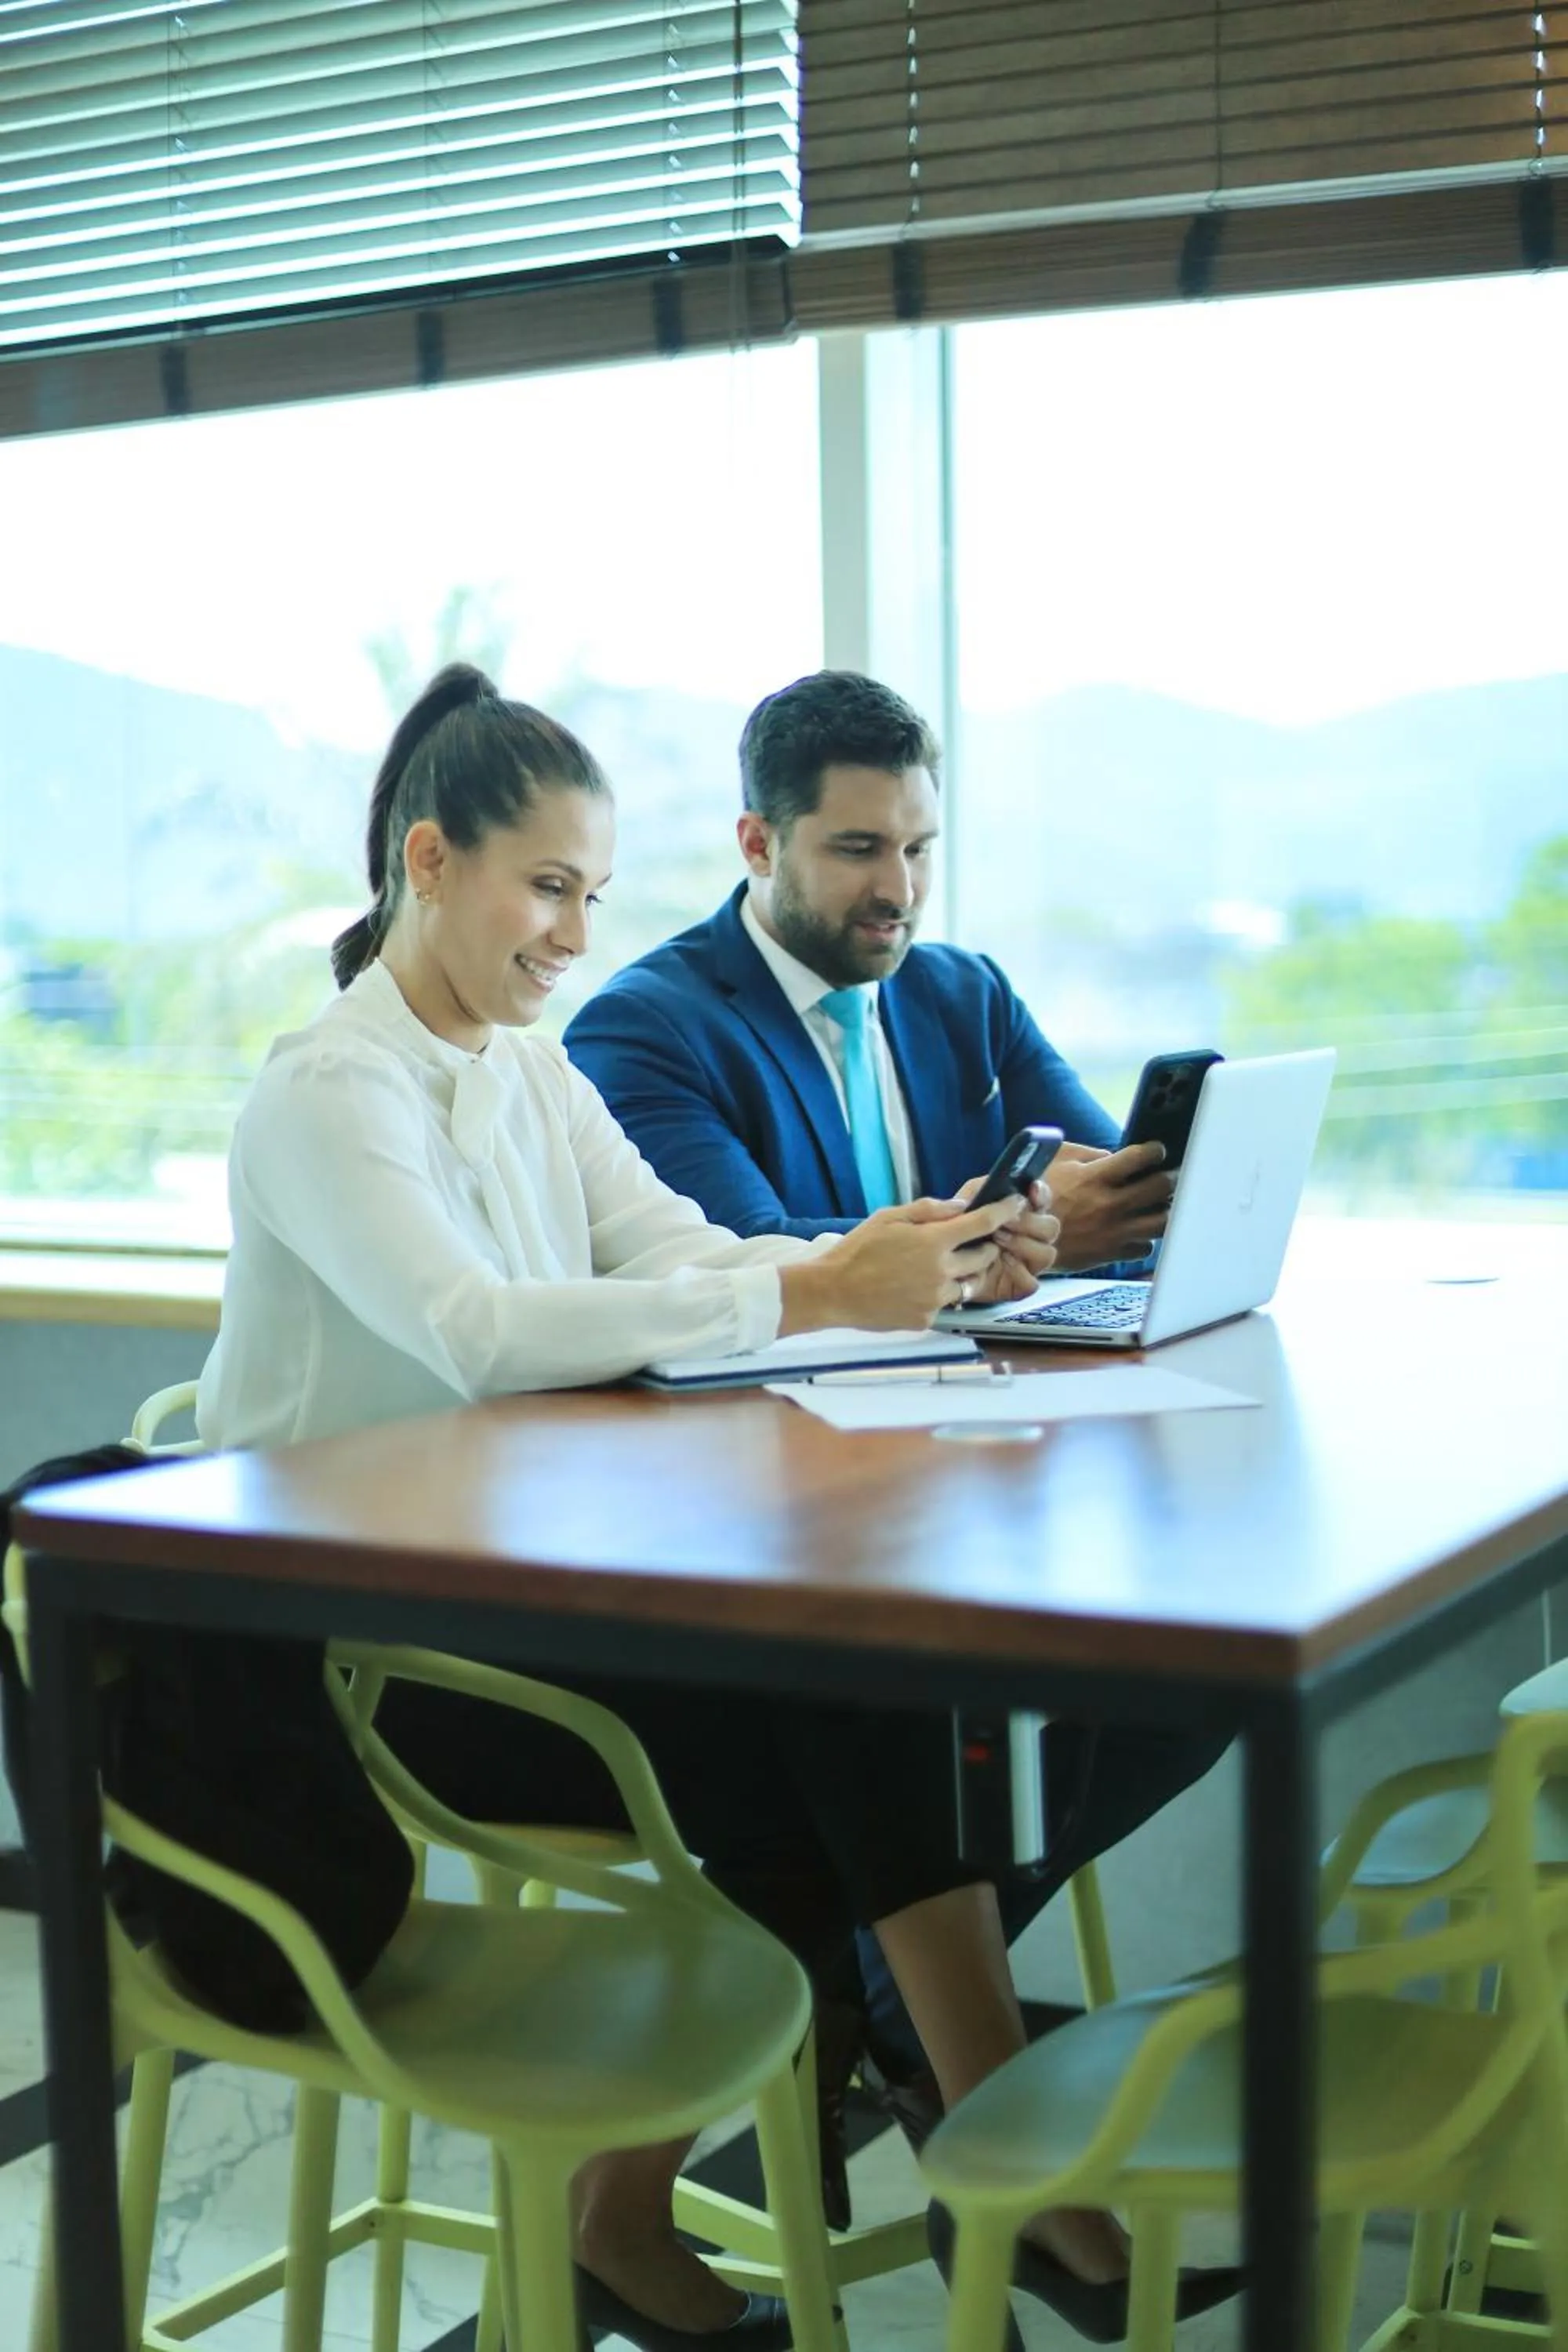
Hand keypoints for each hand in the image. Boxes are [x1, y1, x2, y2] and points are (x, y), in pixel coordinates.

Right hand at [778, 1196, 1017, 1333]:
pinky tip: (912, 1287)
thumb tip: (960, 1206)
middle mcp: (941, 1272)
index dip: (1004, 1210)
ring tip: (933, 1266)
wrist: (831, 1292)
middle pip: (984, 1257)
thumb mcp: (889, 1217)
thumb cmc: (856, 1251)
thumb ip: (929, 1210)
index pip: (982, 1223)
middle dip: (983, 1245)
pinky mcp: (926, 1319)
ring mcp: (935, 1299)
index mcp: (933, 1242)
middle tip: (968, 1240)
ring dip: (960, 1272)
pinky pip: (944, 1303)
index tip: (1015, 1202)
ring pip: (966, 1283)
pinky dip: (936, 1293)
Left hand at [952, 1174, 1059, 1304]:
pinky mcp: (1018, 1285)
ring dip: (1025, 1245)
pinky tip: (1003, 1262)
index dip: (1041, 1194)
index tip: (1031, 1191)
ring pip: (1048, 1253)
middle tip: (1004, 1223)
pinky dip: (1020, 1272)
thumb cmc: (954, 1232)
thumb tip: (997, 1182)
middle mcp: (1031, 1236)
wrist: (937, 1268)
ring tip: (998, 1241)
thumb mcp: (962, 1205)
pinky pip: (1032, 1282)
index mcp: (1022, 1213)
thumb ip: (978, 1189)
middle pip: (1051, 1227)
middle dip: (1030, 1223)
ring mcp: (1027, 1262)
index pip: (1042, 1199)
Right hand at [1047, 1140, 1172, 1270]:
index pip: (1143, 1156)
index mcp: (1097, 1177)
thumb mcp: (1055, 1161)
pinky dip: (1145, 1239)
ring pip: (1162, 1221)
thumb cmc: (1035, 1196)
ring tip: (1162, 1204)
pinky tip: (1137, 1231)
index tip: (1156, 1151)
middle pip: (1162, 1187)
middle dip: (1170, 1177)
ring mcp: (1113, 1231)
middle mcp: (1110, 1204)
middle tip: (1168, 1175)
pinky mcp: (1110, 1253)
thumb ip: (1089, 1154)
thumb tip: (1114, 1156)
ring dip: (1166, 1210)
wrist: (1019, 1238)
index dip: (1156, 1150)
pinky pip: (1145, 1248)